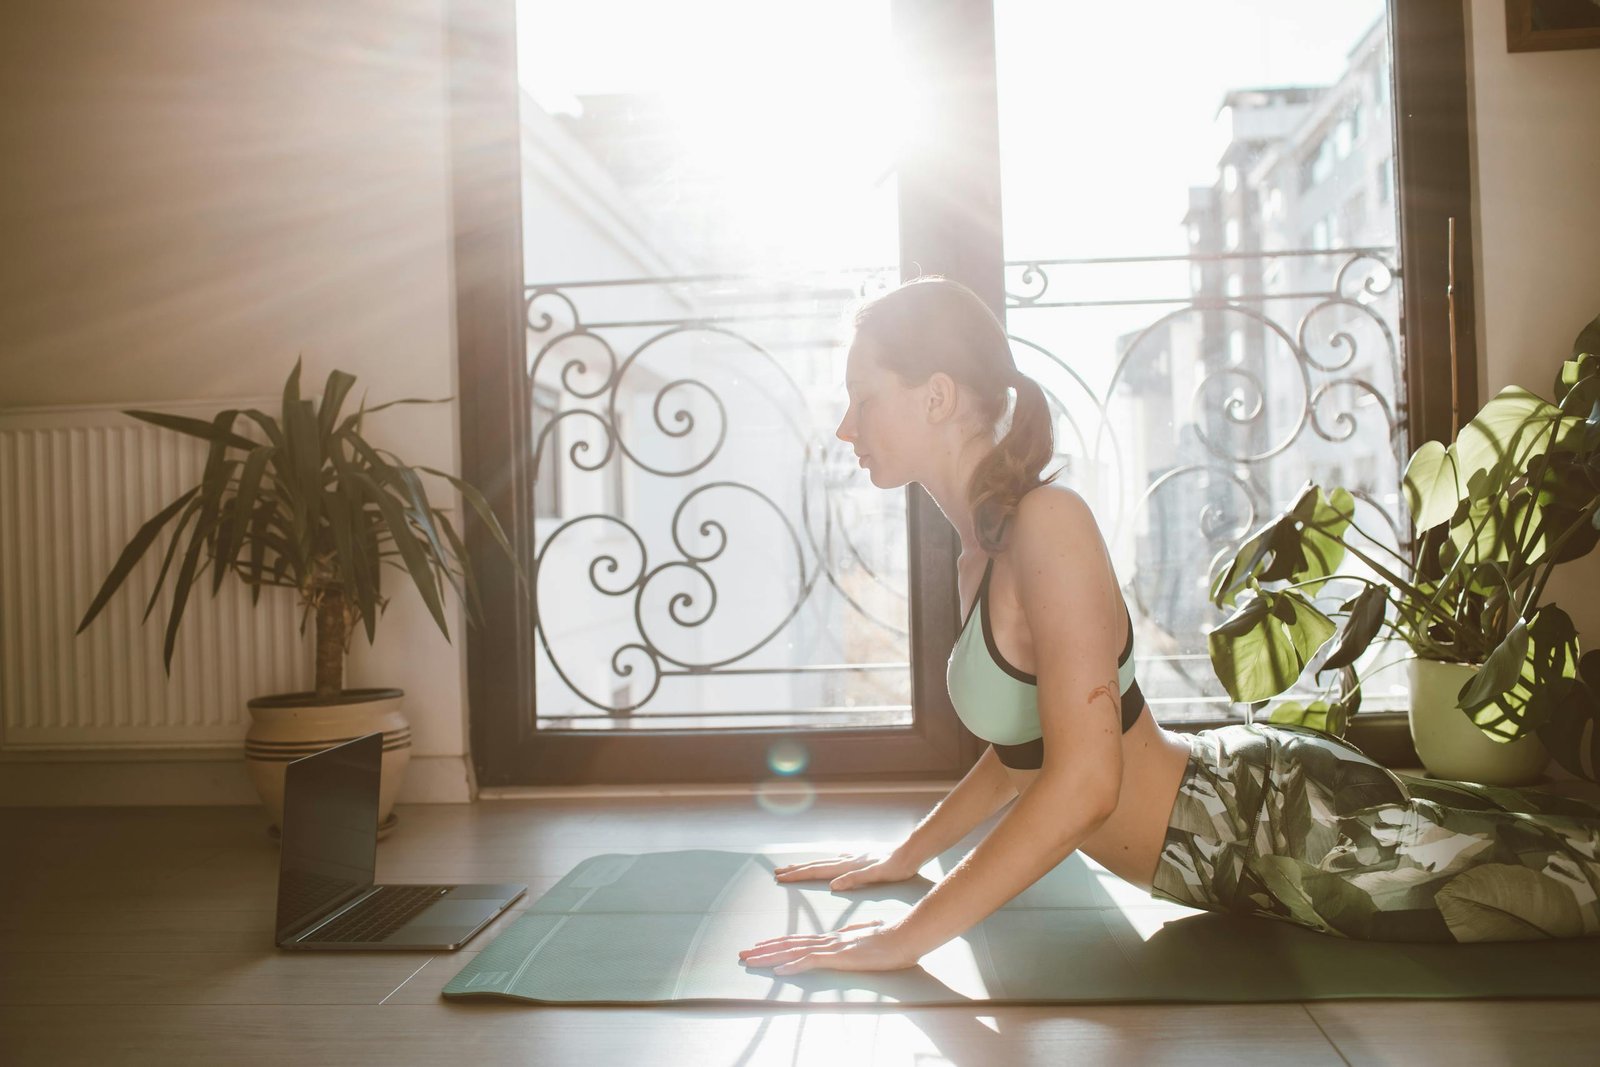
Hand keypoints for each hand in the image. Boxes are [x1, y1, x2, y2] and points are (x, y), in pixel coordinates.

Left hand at [738, 920, 920, 974]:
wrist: (904, 936)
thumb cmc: (890, 939)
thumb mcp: (868, 936)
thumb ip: (857, 932)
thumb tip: (851, 931)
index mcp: (833, 938)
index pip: (798, 940)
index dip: (777, 943)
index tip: (759, 946)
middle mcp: (827, 941)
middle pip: (789, 944)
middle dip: (764, 950)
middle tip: (742, 954)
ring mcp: (832, 948)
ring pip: (793, 951)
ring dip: (770, 957)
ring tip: (750, 960)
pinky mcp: (839, 957)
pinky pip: (811, 962)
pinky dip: (793, 966)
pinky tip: (779, 971)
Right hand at [772, 851, 919, 890]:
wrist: (910, 852)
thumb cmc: (895, 867)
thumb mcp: (876, 875)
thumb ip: (854, 879)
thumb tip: (831, 886)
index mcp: (848, 866)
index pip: (817, 871)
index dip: (798, 875)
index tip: (781, 877)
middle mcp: (848, 860)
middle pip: (817, 865)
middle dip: (796, 870)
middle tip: (778, 873)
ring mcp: (854, 858)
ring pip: (825, 863)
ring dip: (809, 866)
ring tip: (796, 866)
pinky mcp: (862, 859)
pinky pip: (839, 861)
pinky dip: (829, 863)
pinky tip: (832, 862)